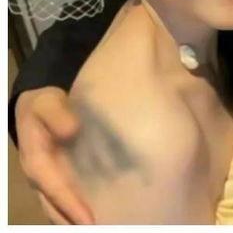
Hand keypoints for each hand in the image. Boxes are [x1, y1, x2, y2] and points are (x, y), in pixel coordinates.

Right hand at [15, 87, 93, 223]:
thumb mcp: (47, 104)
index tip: (89, 221)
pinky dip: (80, 208)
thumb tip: (72, 131)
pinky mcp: (60, 178)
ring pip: (60, 208)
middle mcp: (41, 178)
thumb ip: (58, 115)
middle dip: (74, 221)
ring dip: (76, 219)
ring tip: (104, 224)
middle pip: (55, 208)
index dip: (71, 205)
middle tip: (100, 228)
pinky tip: (103, 210)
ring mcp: (50, 180)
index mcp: (37, 162)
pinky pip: (68, 197)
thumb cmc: (44, 106)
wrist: (37, 106)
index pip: (54, 189)